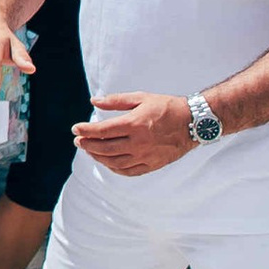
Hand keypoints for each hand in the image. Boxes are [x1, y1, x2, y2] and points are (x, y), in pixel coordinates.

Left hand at [73, 90, 198, 177]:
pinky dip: (114, 168)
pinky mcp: (153, 165)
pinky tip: (107, 162)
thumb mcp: (141, 98)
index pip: (102, 131)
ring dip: (98, 157)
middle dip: (88, 145)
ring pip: (114, 162)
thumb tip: (94, 101)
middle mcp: (139, 143)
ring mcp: (146, 156)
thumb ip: (116, 101)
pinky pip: (129, 171)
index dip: (86, 130)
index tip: (75, 128)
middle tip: (78, 141)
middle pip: (105, 148)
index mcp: (134, 124)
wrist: (193, 123)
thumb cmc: (166, 107)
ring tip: (90, 150)